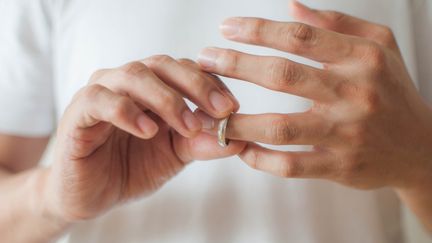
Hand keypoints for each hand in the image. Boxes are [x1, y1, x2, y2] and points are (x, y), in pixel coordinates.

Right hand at [45, 56, 244, 221]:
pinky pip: (100, 100)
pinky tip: (148, 131)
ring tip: (188, 126)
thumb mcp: (176, 156)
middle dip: (196, 85)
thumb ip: (202, 143)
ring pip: (134, 75)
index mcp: (151, 87)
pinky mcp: (78, 113)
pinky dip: (127, 111)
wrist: (92, 195)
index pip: (185, 69)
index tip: (233, 108)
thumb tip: (240, 137)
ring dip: (167, 99)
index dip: (211, 84)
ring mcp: (101, 93)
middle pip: (162, 64)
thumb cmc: (132, 168)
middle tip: (220, 110)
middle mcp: (127, 82)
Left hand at [196, 1, 431, 189]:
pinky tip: (241, 148)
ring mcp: (346, 135)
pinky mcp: (339, 167)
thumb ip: (336, 24)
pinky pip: (291, 166)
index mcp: (362, 59)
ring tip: (210, 114)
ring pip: (280, 127)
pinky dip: (260, 159)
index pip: (299, 37)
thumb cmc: (392, 91)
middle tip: (204, 60)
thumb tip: (291, 8)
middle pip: (282, 75)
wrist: (420, 147)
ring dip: (238, 121)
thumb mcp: (379, 46)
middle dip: (235, 64)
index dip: (257, 30)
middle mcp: (354, 95)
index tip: (226, 28)